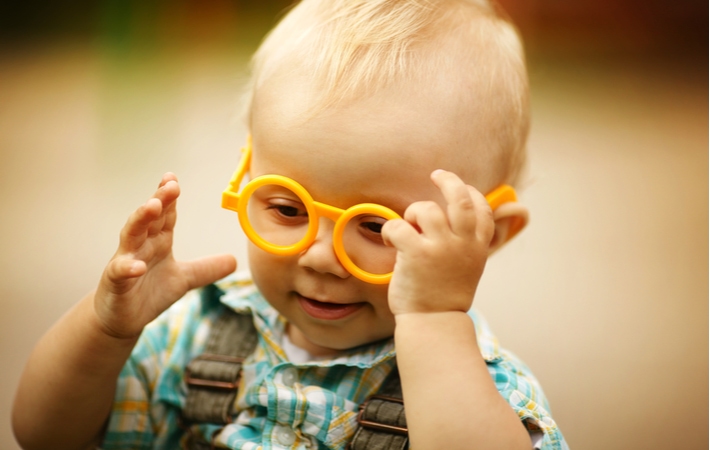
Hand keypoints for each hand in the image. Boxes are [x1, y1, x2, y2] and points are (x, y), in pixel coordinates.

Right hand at [94, 173, 236, 338]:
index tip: (173, 178)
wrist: (123, 319)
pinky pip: (120, 271)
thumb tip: (234, 260)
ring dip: (140, 219)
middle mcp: (141, 245)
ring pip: (131, 235)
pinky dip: (128, 267)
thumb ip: (206, 268)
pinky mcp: (115, 282)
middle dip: (159, 200)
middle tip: (170, 185)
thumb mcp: (184, 279)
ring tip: (152, 206)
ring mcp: (126, 261)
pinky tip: (138, 265)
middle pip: (149, 218)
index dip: (169, 196)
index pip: (165, 214)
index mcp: (158, 241)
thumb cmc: (149, 292)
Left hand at [382, 170, 493, 315]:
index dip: (471, 193)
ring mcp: (441, 248)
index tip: (461, 189)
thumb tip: (454, 222)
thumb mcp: (468, 268)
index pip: (482, 209)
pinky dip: (391, 230)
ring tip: (408, 229)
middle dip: (449, 180)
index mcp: (477, 246)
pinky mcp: (416, 254)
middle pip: (460, 198)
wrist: (434, 323)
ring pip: (426, 208)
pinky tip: (391, 242)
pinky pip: (398, 226)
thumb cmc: (445, 296)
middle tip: (437, 175)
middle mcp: (463, 243)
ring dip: (413, 213)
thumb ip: (466, 245)